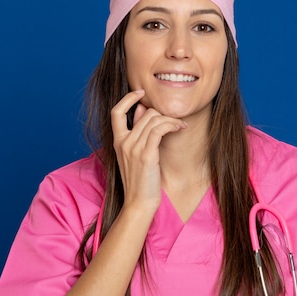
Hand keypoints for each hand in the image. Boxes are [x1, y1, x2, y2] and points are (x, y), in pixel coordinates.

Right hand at [111, 90, 185, 213]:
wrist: (139, 203)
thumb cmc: (140, 181)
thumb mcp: (134, 155)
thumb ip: (137, 133)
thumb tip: (143, 109)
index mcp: (117, 141)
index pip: (116, 111)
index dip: (128, 98)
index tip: (141, 92)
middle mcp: (123, 142)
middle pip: (145, 114)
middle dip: (163, 113)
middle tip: (175, 120)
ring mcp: (133, 148)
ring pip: (155, 119)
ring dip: (171, 119)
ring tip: (180, 125)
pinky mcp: (146, 155)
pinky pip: (160, 129)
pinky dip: (172, 125)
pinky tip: (180, 128)